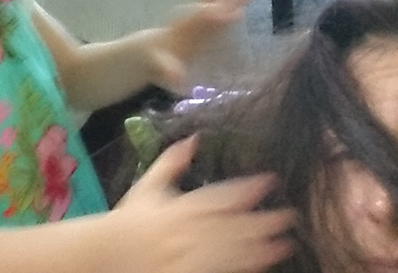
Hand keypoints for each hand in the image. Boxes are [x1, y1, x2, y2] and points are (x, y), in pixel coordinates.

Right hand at [110, 135, 294, 272]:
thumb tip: (193, 137)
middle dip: (263, 221)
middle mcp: (187, 229)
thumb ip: (172, 162)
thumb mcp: (147, 186)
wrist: (106, 253)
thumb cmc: (129, 219)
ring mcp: (188, 254)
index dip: (248, 188)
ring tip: (285, 244)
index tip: (270, 182)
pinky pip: (218, 270)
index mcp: (180, 205)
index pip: (219, 194)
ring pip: (230, 250)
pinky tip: (260, 265)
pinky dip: (240, 267)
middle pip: (232, 224)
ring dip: (259, 247)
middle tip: (291, 216)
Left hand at [148, 0, 261, 90]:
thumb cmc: (159, 60)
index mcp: (188, 27)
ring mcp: (203, 11)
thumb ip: (169, 72)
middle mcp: (196, 14)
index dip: (218, 14)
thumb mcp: (161, 68)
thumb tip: (176, 80)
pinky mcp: (209, 15)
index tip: (236, 13)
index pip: (204, 17)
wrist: (152, 50)